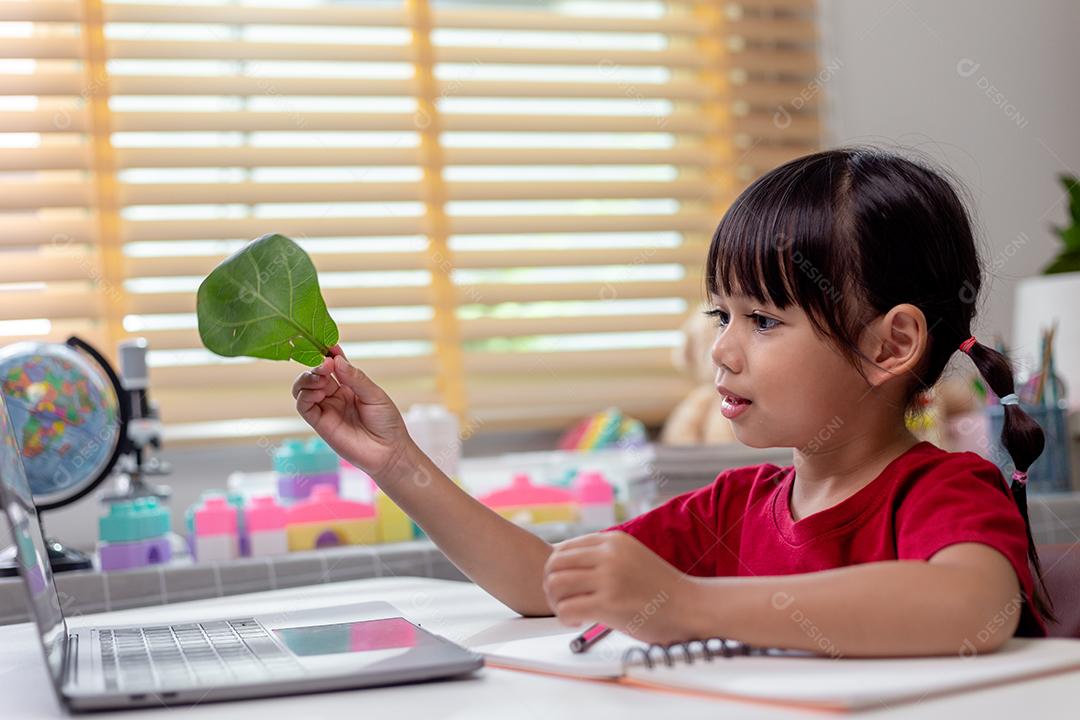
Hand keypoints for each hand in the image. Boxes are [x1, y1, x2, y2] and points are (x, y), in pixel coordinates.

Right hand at [291, 345, 412, 480]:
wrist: (389, 452)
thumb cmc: (387, 423)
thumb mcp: (374, 395)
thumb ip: (355, 378)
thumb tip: (336, 360)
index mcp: (349, 385)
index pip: (333, 364)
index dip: (328, 353)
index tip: (328, 344)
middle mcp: (334, 395)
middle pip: (314, 373)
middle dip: (316, 364)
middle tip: (325, 363)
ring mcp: (326, 408)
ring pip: (303, 388)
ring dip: (307, 378)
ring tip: (321, 376)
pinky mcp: (320, 424)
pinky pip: (303, 406)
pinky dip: (305, 395)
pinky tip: (319, 392)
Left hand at [542, 531, 696, 643]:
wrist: (691, 607)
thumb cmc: (661, 590)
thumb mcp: (631, 558)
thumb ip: (603, 558)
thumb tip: (566, 566)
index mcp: (613, 540)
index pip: (564, 548)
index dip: (557, 570)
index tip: (564, 586)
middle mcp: (609, 554)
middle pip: (554, 564)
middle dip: (551, 585)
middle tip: (561, 601)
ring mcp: (609, 578)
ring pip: (556, 584)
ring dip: (555, 602)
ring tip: (569, 611)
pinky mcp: (610, 603)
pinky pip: (567, 608)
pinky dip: (565, 617)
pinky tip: (577, 622)